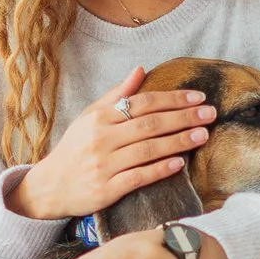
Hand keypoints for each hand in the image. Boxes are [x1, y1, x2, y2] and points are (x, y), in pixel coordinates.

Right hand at [8, 67, 215, 220]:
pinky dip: (160, 170)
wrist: (49, 186)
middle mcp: (101, 139)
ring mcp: (104, 165)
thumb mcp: (90, 117)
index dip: (173, 99)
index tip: (198, 96)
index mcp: (99, 118)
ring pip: (148, 150)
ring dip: (178, 142)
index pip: (142, 103)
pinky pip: (138, 177)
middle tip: (210, 113)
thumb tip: (141, 69)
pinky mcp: (106, 189)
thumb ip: (117, 95)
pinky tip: (180, 164)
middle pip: (150, 125)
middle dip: (183, 118)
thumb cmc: (74, 149)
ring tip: (203, 135)